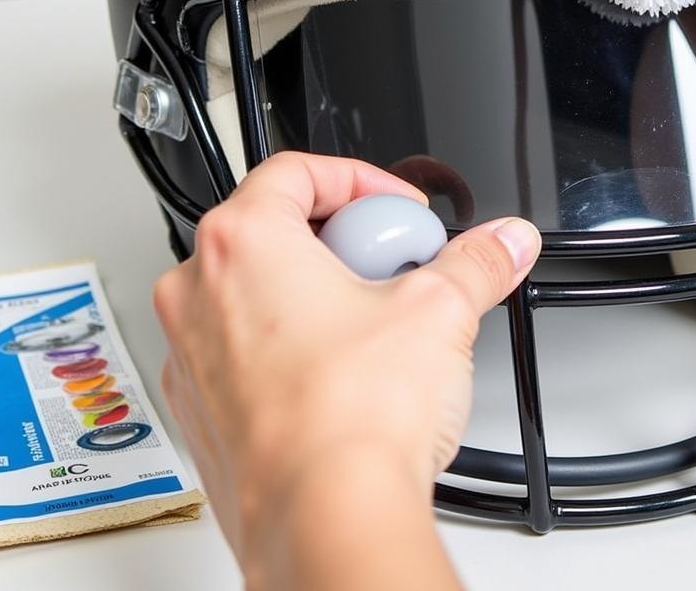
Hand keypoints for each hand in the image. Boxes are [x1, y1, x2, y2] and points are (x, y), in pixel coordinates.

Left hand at [153, 151, 539, 588]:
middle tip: (398, 270)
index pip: (295, 170)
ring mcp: (192, 354)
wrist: (325, 524)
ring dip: (320, 294)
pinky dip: (293, 347)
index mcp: (242, 243)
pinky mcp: (203, 409)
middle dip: (348, 242)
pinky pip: (245, 350)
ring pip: (258, 291)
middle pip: (277, 228)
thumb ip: (475, 263)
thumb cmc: (350, 419)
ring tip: (377, 328)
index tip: (397, 211)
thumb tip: (503, 244)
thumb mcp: (437, 312)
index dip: (361, 181)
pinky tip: (346, 377)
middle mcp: (199, 292)